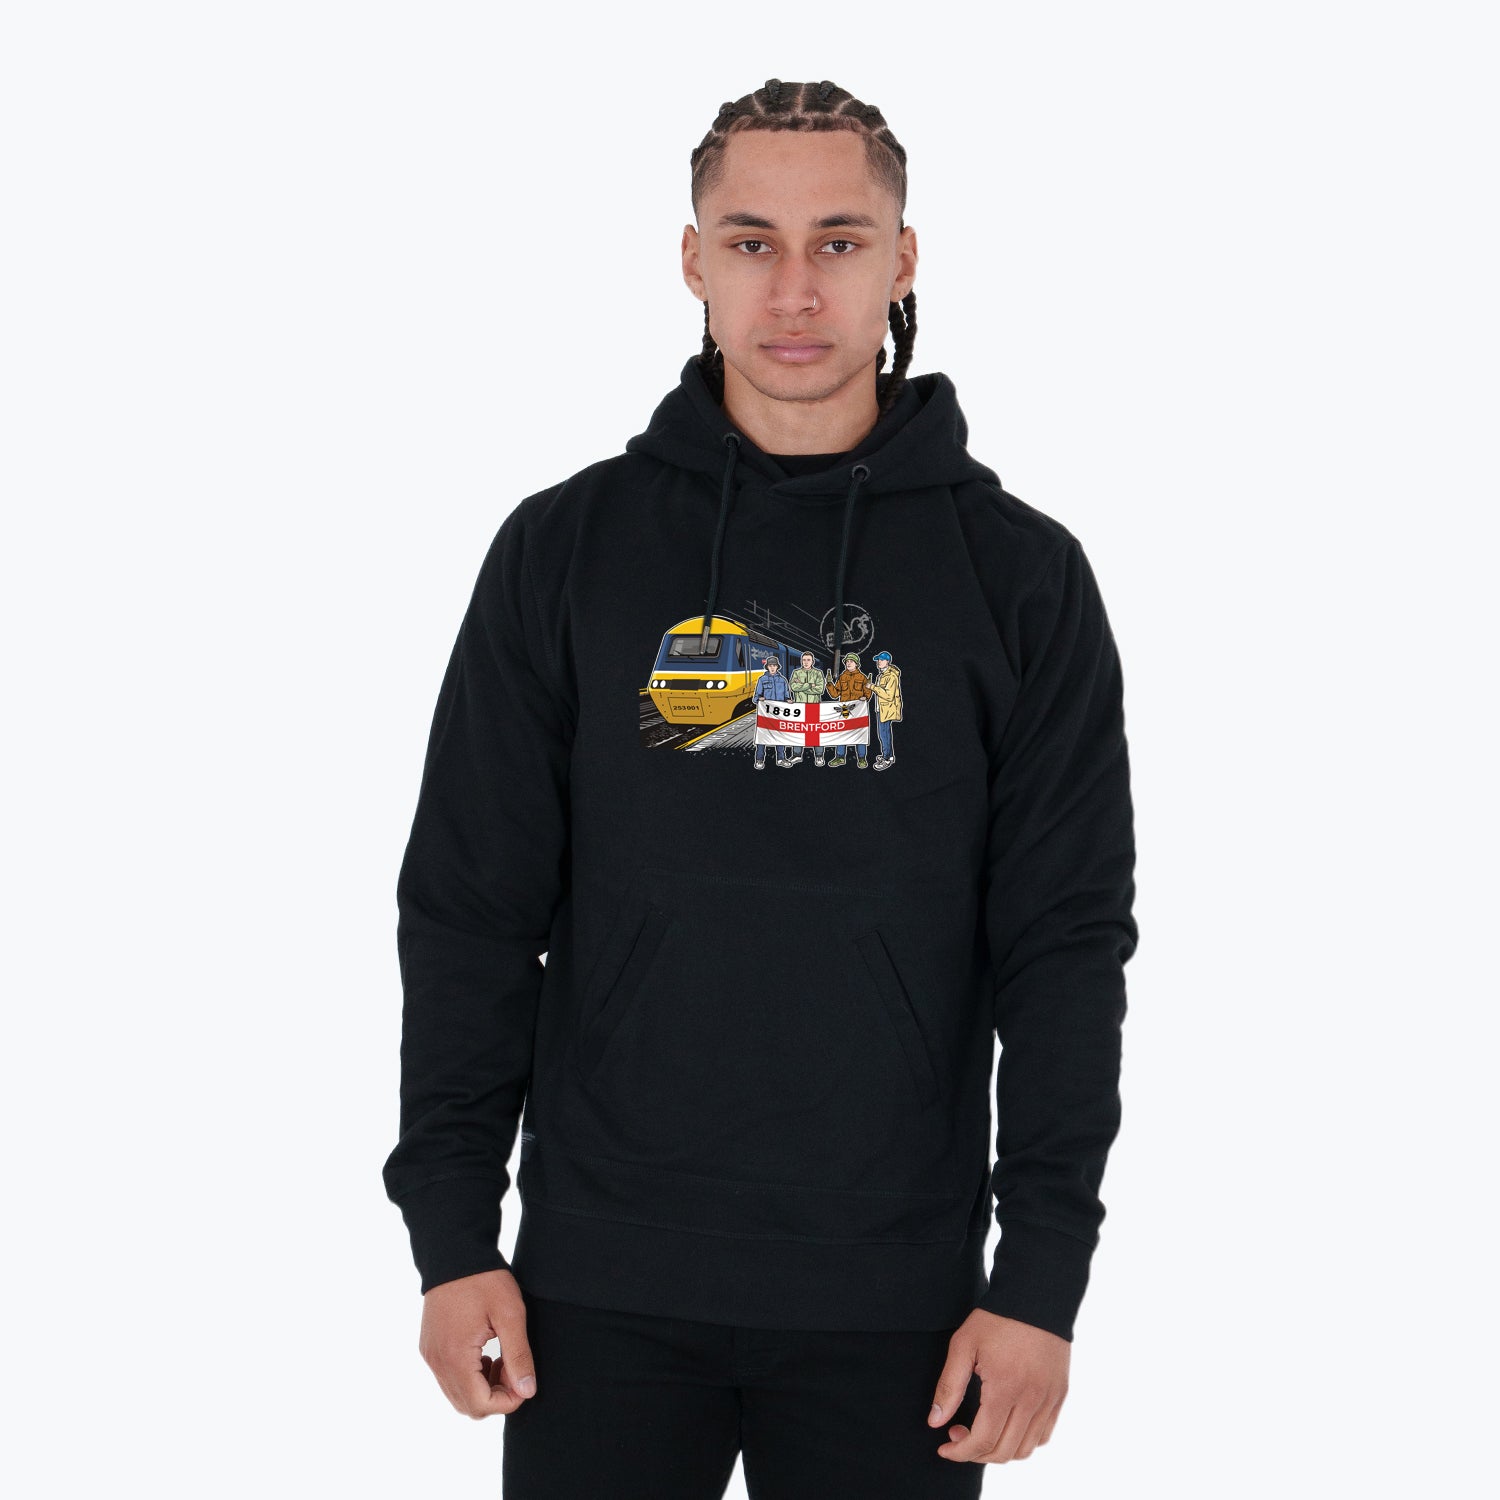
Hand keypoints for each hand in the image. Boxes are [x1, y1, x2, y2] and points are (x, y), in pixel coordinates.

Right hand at [418, 1268, 536, 1419]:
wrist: (454, 1252)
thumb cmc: (484, 1280)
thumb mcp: (510, 1315)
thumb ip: (519, 1356)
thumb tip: (527, 1391)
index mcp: (455, 1357)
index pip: (481, 1405)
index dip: (508, 1401)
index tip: (524, 1379)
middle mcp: (437, 1362)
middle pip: (467, 1406)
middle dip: (496, 1396)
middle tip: (514, 1368)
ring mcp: (430, 1356)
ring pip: (457, 1394)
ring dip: (482, 1387)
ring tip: (502, 1359)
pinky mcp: (429, 1347)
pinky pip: (448, 1378)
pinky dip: (469, 1376)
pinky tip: (486, 1353)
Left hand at [927, 1308, 1068, 1463]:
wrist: (1036, 1296)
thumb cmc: (996, 1319)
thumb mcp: (963, 1345)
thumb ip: (949, 1386)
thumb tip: (935, 1422)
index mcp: (1005, 1388)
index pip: (983, 1441)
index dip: (960, 1452)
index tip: (944, 1447)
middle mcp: (1032, 1400)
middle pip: (1004, 1452)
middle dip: (976, 1454)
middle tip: (958, 1434)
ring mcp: (1049, 1400)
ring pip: (1026, 1449)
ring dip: (1000, 1451)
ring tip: (981, 1431)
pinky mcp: (1059, 1395)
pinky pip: (1044, 1435)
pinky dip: (1023, 1441)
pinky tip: (1006, 1425)